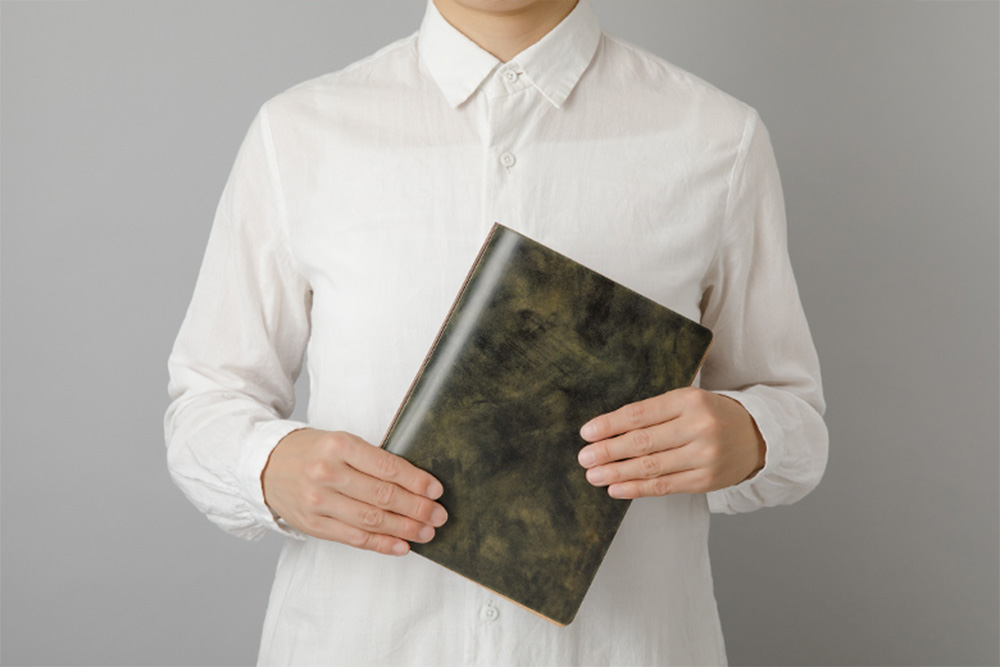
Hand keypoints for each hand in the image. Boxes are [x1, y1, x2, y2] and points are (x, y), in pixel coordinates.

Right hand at [261, 428, 447, 554]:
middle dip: (417, 508)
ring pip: (371, 520)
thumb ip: (371, 459)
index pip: (387, 467)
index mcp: (339, 445)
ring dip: (405, 529)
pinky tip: (402, 546)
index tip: (436, 490)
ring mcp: (318, 501)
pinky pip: (354, 538)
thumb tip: (415, 483)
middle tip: (439, 515)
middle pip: (382, 496)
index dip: (416, 481)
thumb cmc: (312, 451)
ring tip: (427, 532)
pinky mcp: (313, 524)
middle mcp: (328, 473)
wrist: (264, 465)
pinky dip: (382, 544)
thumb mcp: (340, 441)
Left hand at [577, 387, 764, 498]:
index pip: (640, 414)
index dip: (610, 424)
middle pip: (643, 441)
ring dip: (616, 472)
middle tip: (584, 457)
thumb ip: (654, 412)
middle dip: (608, 451)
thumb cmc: (711, 415)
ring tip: (593, 475)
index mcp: (689, 400)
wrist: (758, 436)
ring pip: (651, 466)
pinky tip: (615, 488)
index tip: (587, 433)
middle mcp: (698, 427)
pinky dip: (636, 488)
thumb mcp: (687, 401)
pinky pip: (664, 486)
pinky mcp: (706, 480)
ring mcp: (704, 456)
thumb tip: (608, 429)